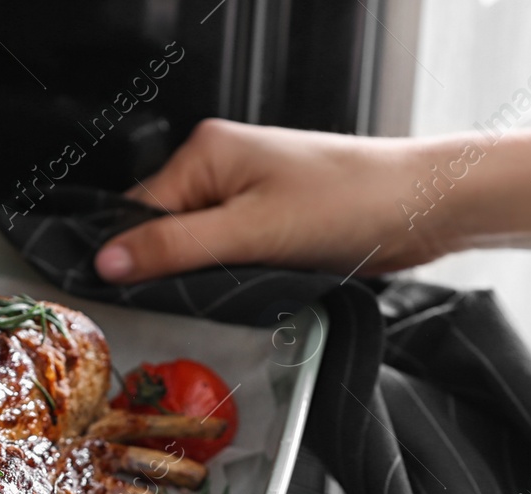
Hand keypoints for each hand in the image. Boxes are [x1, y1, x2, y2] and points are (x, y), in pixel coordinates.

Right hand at [93, 119, 455, 283]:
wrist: (422, 207)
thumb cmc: (349, 202)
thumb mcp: (251, 231)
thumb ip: (175, 247)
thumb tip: (108, 260)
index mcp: (205, 153)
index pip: (138, 214)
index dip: (134, 259)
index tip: (130, 299)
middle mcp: (221, 168)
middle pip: (166, 233)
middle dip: (175, 272)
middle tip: (189, 304)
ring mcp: (247, 195)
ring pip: (199, 250)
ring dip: (208, 280)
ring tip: (232, 295)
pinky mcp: (271, 222)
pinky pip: (230, 257)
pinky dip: (235, 279)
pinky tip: (253, 291)